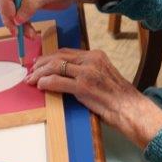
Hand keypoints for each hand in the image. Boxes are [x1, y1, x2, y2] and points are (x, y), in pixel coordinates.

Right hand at [0, 0, 109, 38]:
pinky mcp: (26, 0)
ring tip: (29, 35)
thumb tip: (17, 19)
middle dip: (10, 17)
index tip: (13, 19)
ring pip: (11, 10)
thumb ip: (33, 4)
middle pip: (5, 0)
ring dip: (17, 24)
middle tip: (16, 32)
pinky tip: (30, 33)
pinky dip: (23, 24)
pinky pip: (19, 14)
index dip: (7, 5)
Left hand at [28, 48, 161, 148]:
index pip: (66, 52)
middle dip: (41, 64)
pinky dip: (46, 83)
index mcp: (96, 55)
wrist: (130, 109)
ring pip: (55, 67)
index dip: (50, 57)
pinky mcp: (83, 86)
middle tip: (31, 71)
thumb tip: (66, 74)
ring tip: (31, 79)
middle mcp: (91, 60)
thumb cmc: (117, 97)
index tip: (40, 63)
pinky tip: (40, 86)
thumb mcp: (103, 76)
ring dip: (40, 74)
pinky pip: (58, 81)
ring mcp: (87, 72)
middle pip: (58, 57)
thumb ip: (86, 71)